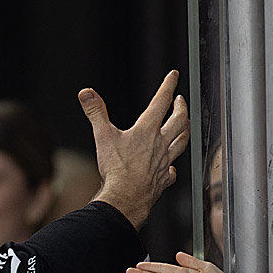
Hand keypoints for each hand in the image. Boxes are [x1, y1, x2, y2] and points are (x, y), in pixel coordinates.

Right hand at [79, 71, 189, 228]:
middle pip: (179, 121)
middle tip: (181, 101)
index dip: (168, 86)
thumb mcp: (102, 136)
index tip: (174, 76)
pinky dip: (173, 166)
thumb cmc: (116, 169)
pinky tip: (172, 167)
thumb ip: (96, 113)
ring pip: (182, 142)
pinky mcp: (163, 178)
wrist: (126, 196)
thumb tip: (87, 94)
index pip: (161, 102)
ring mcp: (164, 161)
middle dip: (182, 108)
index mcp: (147, 130)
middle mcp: (160, 143)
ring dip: (185, 130)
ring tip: (185, 125)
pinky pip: (172, 170)